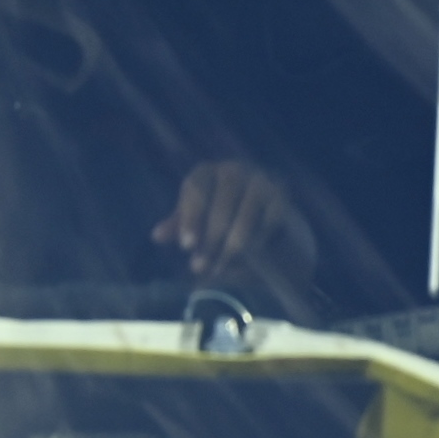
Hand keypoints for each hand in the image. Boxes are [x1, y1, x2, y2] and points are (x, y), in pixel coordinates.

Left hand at [156, 160, 304, 282]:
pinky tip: (249, 257)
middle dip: (211, 239)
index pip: (196, 188)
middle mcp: (234, 169)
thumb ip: (179, 226)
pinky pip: (268, 220)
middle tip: (200, 267)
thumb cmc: (223, 218)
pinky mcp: (281, 193)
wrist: (266, 218)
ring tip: (220, 268)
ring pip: (245, 214)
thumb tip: (157, 236)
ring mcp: (260, 178)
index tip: (186, 246)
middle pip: (221, 203)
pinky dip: (257, 241)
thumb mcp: (197, 222)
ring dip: (232, 246)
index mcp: (207, 172)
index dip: (190, 217)